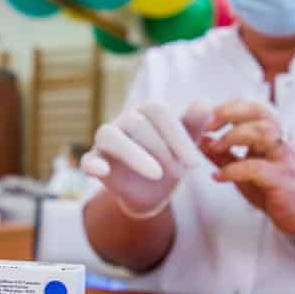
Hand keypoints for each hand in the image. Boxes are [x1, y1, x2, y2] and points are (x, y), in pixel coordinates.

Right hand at [82, 102, 212, 217]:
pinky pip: (88, 160)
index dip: (176, 136)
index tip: (195, 163)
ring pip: (110, 136)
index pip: (158, 112)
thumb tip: (206, 102)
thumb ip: (195, 124)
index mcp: (147, 112)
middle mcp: (125, 121)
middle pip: (137, 124)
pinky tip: (102, 172)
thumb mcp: (187, 146)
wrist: (153, 191)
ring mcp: (107, 140)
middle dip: (161, 149)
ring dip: (133, 155)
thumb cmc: (171, 160)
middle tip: (179, 173)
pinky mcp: (95, 162)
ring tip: (157, 175)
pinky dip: (92, 165)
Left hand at [200, 100, 294, 238]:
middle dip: (229, 113)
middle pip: (259, 112)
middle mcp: (278, 143)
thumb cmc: (276, 190)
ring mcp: (282, 160)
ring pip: (264, 133)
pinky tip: (219, 177)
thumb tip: (201, 140)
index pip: (250, 108)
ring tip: (214, 149)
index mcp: (269, 137)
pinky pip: (258, 168)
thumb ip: (223, 156)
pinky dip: (234, 170)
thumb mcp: (244, 170)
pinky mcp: (283, 181)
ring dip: (234, 136)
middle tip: (207, 126)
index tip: (204, 120)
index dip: (226, 108)